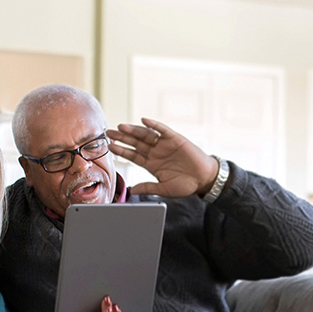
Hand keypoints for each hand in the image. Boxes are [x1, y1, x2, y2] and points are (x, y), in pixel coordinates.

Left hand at [105, 117, 219, 198]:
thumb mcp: (163, 188)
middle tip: (108, 133)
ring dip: (134, 131)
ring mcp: (164, 145)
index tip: (109, 147)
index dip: (121, 151)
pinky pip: (163, 130)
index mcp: (151, 164)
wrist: (204, 179)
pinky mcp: (175, 139)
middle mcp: (155, 152)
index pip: (132, 155)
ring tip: (121, 127)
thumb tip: (132, 190)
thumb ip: (148, 187)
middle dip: (122, 138)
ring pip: (145, 135)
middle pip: (135, 143)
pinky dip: (154, 125)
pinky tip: (144, 121)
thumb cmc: (185, 185)